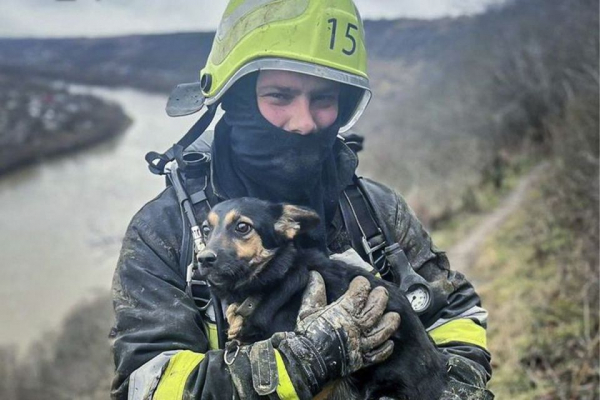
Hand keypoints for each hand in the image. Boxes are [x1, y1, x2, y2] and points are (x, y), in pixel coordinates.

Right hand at [273, 271, 399, 393]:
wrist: (306, 361)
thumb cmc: (306, 334)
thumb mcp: (307, 310)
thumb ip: (314, 292)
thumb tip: (314, 275)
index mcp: (342, 312)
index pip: (359, 294)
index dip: (361, 285)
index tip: (361, 282)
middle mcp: (355, 327)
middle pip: (374, 310)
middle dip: (380, 299)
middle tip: (382, 292)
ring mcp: (359, 344)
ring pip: (380, 332)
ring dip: (389, 324)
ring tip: (395, 316)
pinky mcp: (360, 360)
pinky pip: (377, 355)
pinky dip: (385, 349)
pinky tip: (390, 343)